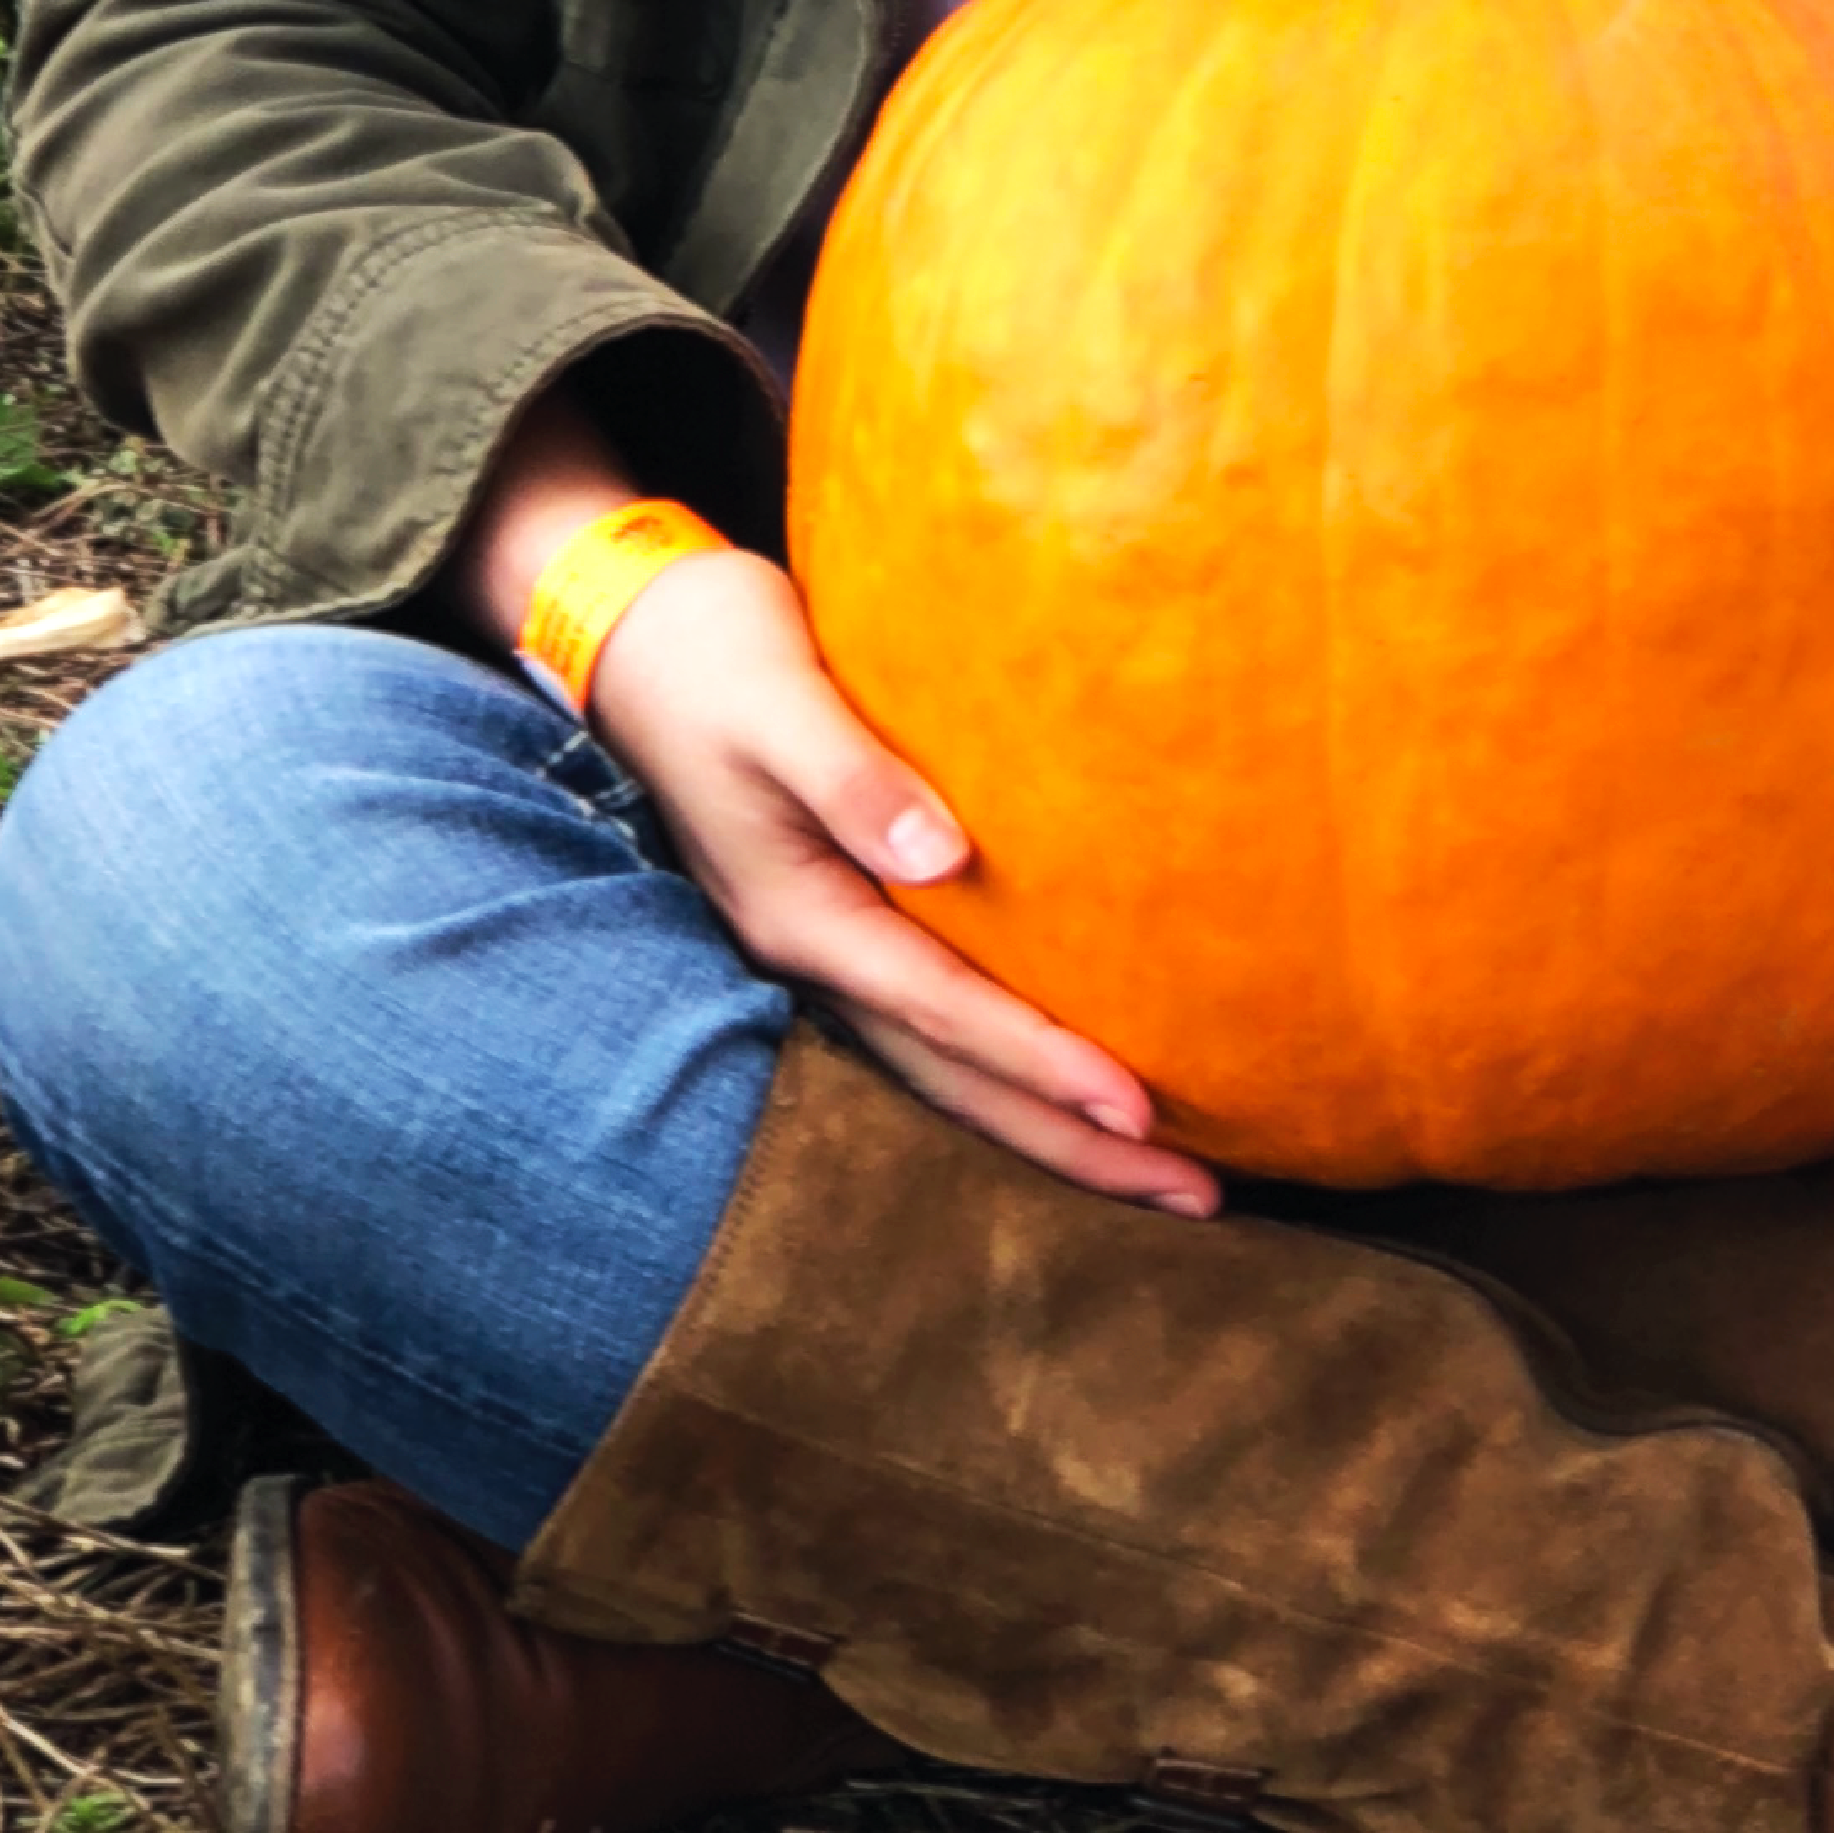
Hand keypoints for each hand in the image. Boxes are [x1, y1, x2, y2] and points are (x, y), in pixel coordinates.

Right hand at [582, 545, 1221, 1221]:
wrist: (635, 636)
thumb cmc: (710, 652)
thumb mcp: (777, 701)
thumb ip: (854, 779)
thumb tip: (943, 859)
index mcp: (799, 915)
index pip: (940, 1010)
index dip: (1038, 1063)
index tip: (1140, 1108)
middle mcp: (811, 953)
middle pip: (953, 1081)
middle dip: (1072, 1145)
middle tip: (1197, 1197)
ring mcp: (825, 946)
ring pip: (947, 1068)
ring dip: (1052, 1125)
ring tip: (1164, 1173)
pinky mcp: (845, 920)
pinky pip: (940, 1023)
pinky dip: (1013, 1067)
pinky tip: (1073, 1082)